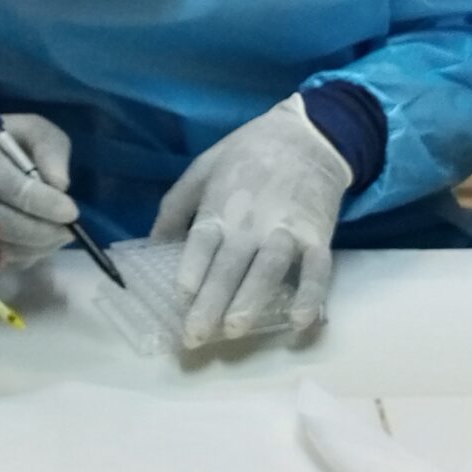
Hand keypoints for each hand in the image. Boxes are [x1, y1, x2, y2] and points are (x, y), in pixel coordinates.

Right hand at [0, 118, 79, 267]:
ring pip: (0, 249)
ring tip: (54, 236)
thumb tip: (61, 186)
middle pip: (6, 225)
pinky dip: (19, 256)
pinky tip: (32, 243)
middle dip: (44, 233)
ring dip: (35, 248)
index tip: (72, 212)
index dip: (47, 205)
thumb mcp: (30, 129)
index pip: (14, 188)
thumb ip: (50, 149)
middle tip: (68, 231)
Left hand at [151, 97, 351, 344]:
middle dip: (212, 303)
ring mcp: (287, 229)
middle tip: (196, 337)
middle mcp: (252, 222)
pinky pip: (318, 269)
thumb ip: (176, 206)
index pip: (202, 243)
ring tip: (235, 329)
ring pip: (268, 268)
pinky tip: (301, 322)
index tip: (181, 298)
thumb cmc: (248, 152)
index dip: (191, 270)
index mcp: (221, 205)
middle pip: (229, 265)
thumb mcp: (203, 167)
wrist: (308, 134)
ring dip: (252, 299)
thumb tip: (153, 245)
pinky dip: (312, 295)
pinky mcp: (318, 235)